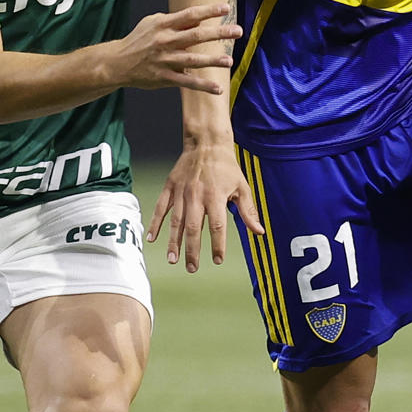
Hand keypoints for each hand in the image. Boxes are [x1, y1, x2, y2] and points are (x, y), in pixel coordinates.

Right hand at [110, 3, 241, 91]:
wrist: (117, 63)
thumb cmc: (139, 40)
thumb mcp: (152, 23)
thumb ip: (175, 20)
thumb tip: (198, 19)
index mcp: (163, 25)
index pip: (190, 15)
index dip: (208, 11)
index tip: (226, 8)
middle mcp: (165, 41)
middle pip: (196, 36)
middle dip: (218, 33)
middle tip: (238, 31)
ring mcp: (165, 61)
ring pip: (193, 61)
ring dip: (212, 61)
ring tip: (229, 61)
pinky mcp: (164, 78)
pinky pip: (187, 83)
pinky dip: (202, 86)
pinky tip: (218, 89)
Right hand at [148, 139, 262, 272]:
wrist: (206, 143)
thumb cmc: (226, 167)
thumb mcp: (242, 187)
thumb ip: (248, 211)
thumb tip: (259, 232)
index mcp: (215, 197)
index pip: (217, 226)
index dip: (218, 244)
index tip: (218, 259)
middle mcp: (196, 196)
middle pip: (193, 228)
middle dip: (192, 250)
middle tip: (192, 268)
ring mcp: (181, 192)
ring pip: (175, 222)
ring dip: (173, 242)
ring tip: (173, 260)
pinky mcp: (170, 187)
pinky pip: (160, 208)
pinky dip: (155, 223)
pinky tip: (152, 238)